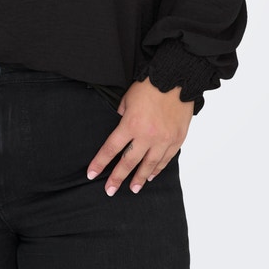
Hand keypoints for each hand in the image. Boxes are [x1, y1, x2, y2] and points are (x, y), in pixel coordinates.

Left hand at [86, 79, 193, 195]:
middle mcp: (147, 136)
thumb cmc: (150, 85)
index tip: (91, 174)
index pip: (111, 149)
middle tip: (110, 190)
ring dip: (140, 178)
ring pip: (149, 165)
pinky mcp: (177, 139)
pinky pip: (166, 159)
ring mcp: (163, 139)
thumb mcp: (128, 98)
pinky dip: (158, 169)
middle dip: (117, 178)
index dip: (100, 162)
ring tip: (133, 189)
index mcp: (130, 124)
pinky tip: (151, 175)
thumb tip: (121, 127)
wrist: (177, 78)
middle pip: (128, 162)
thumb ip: (122, 115)